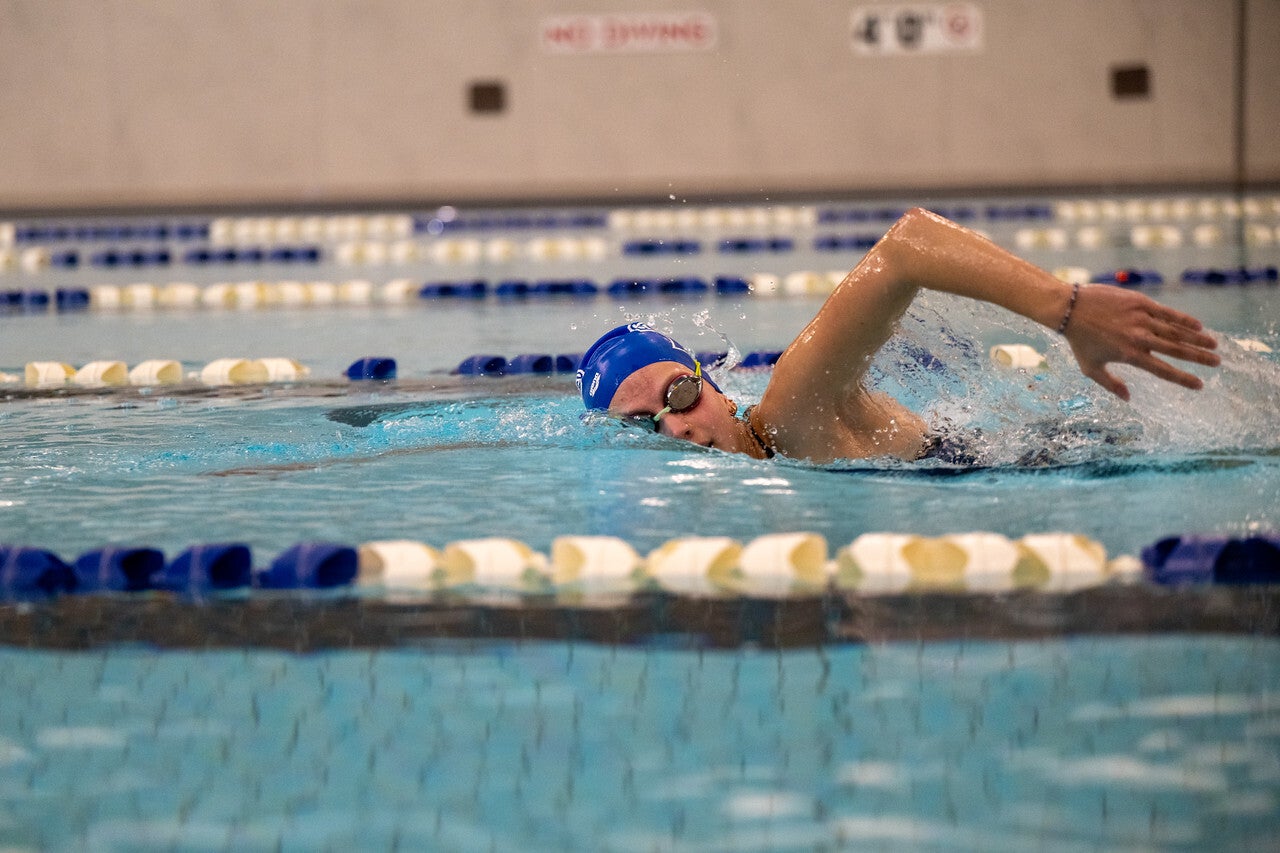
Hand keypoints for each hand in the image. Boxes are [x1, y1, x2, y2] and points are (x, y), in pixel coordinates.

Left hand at [1063, 284, 1219, 400]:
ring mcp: (1141, 319)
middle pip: (1176, 350)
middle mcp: (1139, 338)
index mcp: (1129, 356)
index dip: (1183, 379)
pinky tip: (1199, 326)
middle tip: (1217, 363)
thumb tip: (1129, 398)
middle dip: (1199, 358)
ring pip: (1176, 331)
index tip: (1200, 385)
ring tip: (1214, 345)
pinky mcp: (1140, 303)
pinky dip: (1184, 319)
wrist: (1070, 308)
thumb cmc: (1079, 340)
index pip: (1163, 370)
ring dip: (1197, 339)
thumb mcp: (1090, 367)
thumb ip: (1110, 384)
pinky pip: (1167, 312)